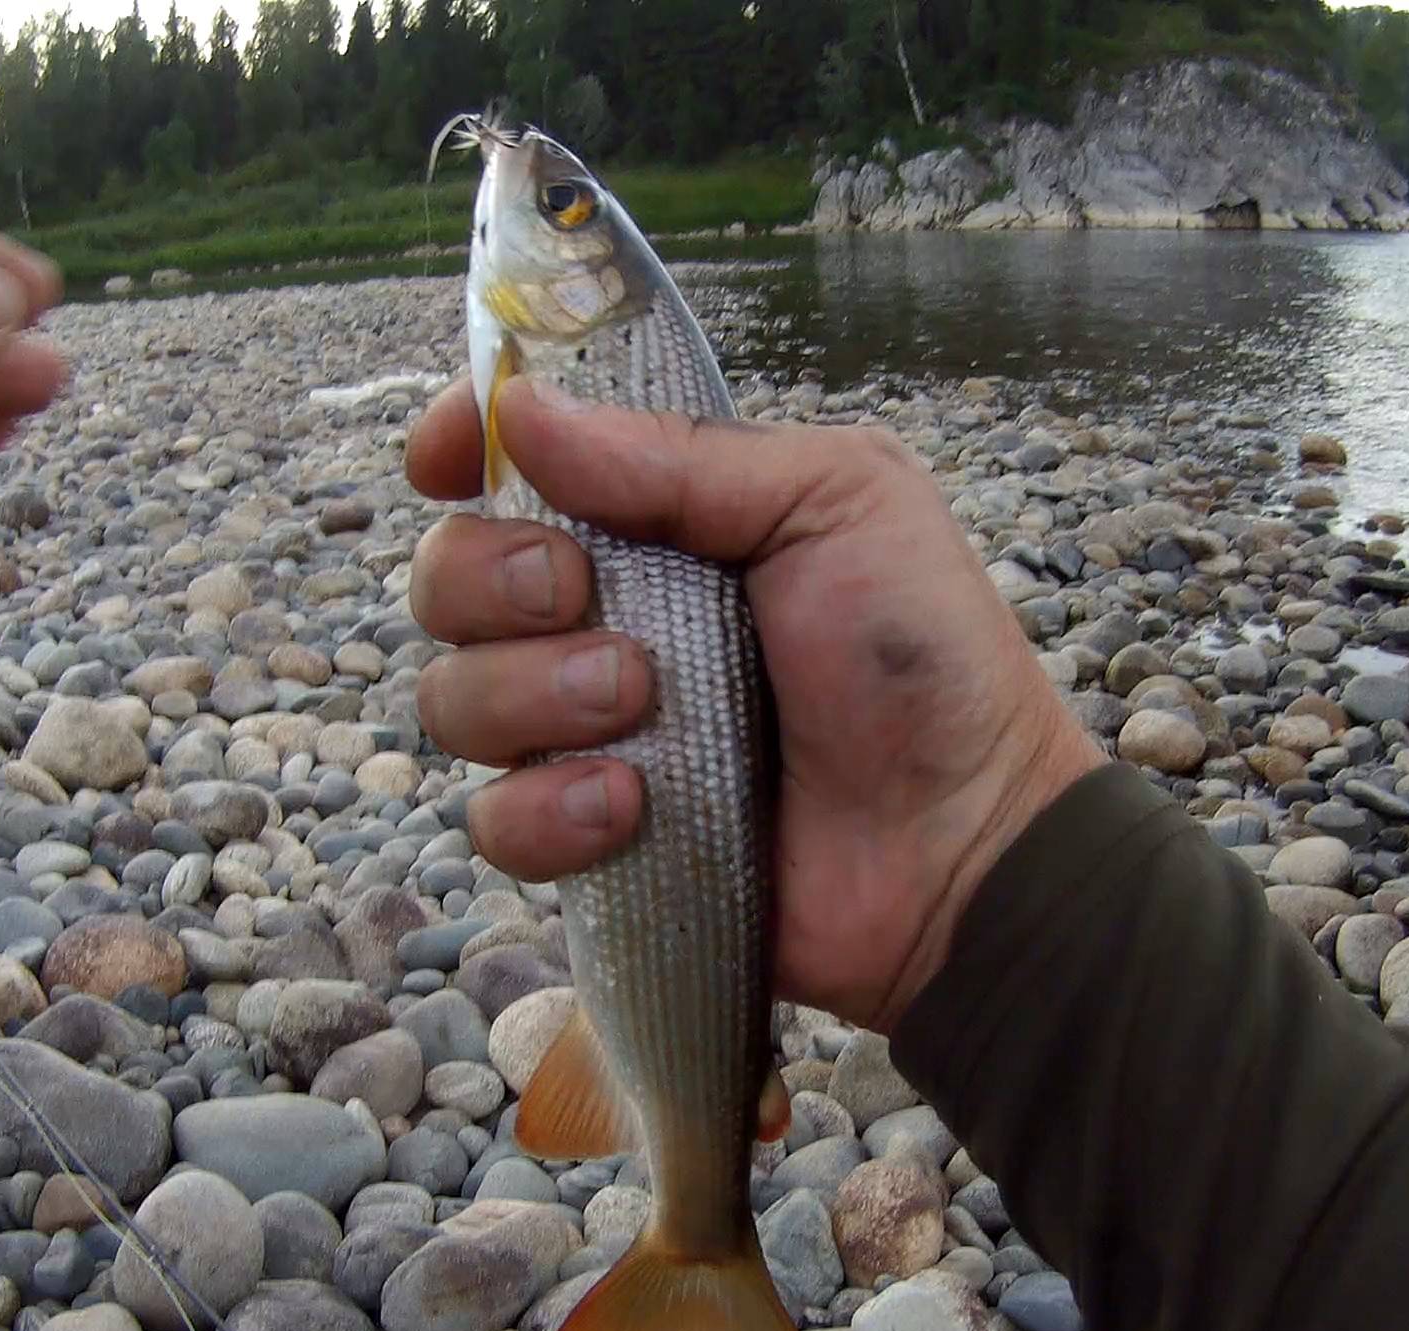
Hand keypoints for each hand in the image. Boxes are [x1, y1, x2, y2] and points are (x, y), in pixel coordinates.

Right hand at [405, 375, 1105, 1031]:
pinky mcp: (592, 843)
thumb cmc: (922, 661)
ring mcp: (592, 735)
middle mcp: (609, 617)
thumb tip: (517, 405)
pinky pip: (492, 822)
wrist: (962, 846)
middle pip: (451, 575)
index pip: (516, 461)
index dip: (460, 447)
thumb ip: (683, 456)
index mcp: (667, 520)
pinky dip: (551, 810)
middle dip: (497, 578)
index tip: (445, 459)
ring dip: (534, 695)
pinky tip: (634, 809)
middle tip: (585, 597)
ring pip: (455, 697)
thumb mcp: (839, 503)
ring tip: (640, 708)